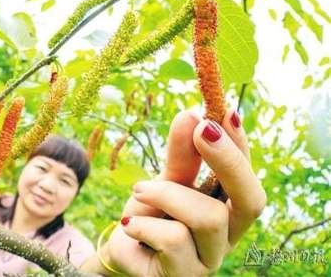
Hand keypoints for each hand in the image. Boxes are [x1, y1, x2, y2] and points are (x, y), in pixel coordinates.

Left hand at [103, 109, 265, 275]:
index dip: (239, 145)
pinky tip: (129, 225)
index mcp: (228, 208)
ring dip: (167, 194)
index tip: (224, 111)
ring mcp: (208, 258)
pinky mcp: (183, 275)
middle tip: (202, 130)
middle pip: (250, 200)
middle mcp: (228, 235)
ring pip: (208, 218)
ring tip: (139, 191)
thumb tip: (192, 115)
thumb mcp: (165, 179)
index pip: (247, 175)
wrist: (121, 249)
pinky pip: (173, 240)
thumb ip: (181, 155)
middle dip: (228, 160)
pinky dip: (145, 224)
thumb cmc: (150, 213)